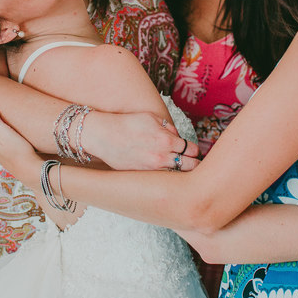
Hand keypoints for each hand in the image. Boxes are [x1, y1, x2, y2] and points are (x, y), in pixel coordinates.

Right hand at [83, 111, 200, 170]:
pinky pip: (161, 179)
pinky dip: (165, 177)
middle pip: (191, 166)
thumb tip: (177, 136)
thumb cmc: (126, 124)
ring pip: (177, 176)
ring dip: (180, 172)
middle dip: (193, 163)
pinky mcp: (142, 175)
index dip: (194, 150)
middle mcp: (162, 157)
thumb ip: (168, 127)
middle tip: (191, 162)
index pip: (193, 149)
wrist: (103, 136)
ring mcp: (152, 169)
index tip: (192, 151)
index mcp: (166, 140)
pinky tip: (163, 173)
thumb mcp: (150, 118)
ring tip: (179, 170)